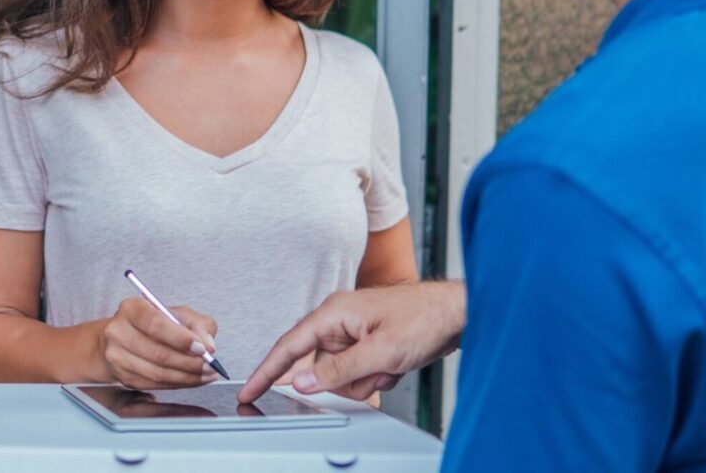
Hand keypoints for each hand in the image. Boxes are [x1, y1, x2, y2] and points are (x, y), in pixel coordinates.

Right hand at [97, 297, 219, 388]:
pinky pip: (155, 385)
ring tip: (206, 374)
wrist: (125, 338)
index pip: (155, 325)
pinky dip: (178, 384)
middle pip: (157, 353)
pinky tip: (192, 379)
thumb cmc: (155, 323)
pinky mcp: (123, 376)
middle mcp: (119, 332)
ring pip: (157, 373)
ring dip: (187, 377)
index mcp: (132, 309)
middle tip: (210, 365)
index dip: (180, 339)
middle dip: (189, 362)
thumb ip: (198, 324)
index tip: (202, 348)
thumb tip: (208, 345)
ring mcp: (117, 356)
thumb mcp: (179, 314)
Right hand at [237, 281, 464, 403]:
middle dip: (347, 379)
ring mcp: (352, 333)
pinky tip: (395, 365)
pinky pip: (357, 373)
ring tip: (390, 365)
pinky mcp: (365, 344)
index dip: (266, 371)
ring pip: (340, 375)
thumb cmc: (423, 318)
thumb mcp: (380, 352)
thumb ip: (337, 370)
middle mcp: (337, 322)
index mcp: (332, 314)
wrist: (456, 314)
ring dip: (366, 379)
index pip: (288, 346)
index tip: (249, 391)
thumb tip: (301, 382)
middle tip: (376, 371)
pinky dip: (376, 376)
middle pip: (319, 367)